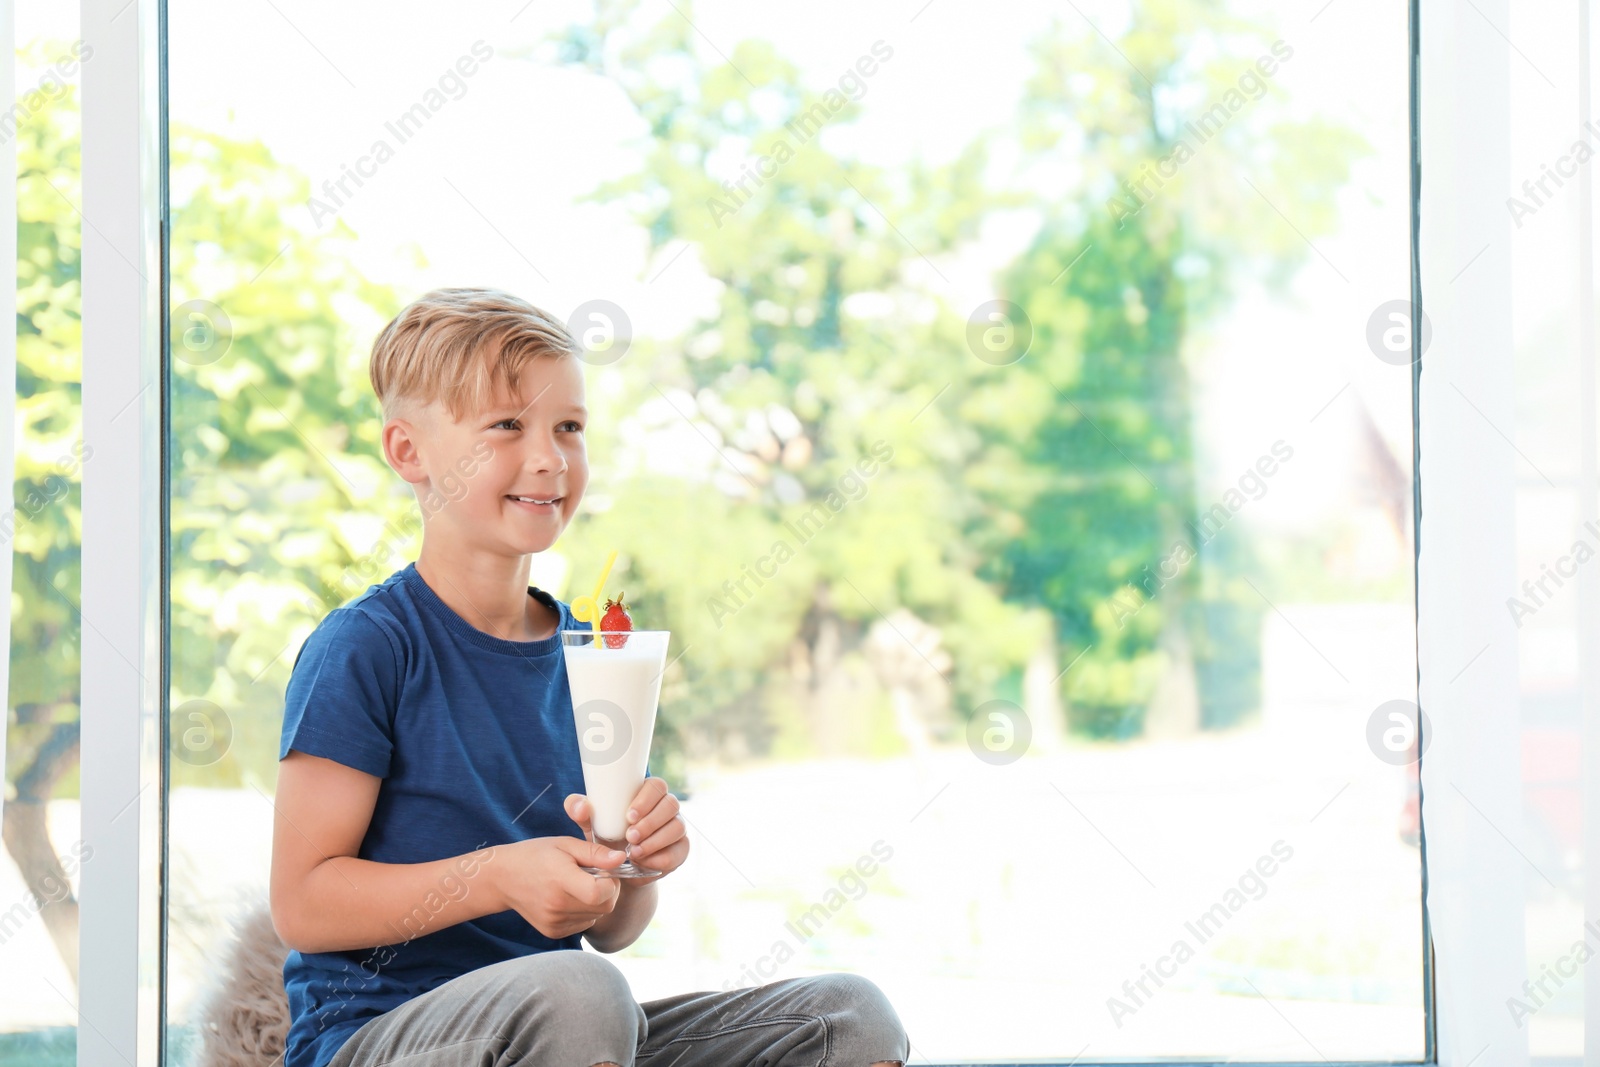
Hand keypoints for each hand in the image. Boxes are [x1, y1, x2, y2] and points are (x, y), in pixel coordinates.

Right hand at [487, 836, 625, 938]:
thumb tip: (621, 859)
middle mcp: (557, 906)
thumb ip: (595, 853)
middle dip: (607, 891)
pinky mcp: (553, 932)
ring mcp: (555, 923)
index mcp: (560, 880)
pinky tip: (569, 897)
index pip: (600, 892)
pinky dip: (585, 912)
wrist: (503, 877)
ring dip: (596, 901)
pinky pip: (584, 924)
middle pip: (604, 907)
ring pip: (596, 916)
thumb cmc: (536, 855)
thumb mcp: (566, 845)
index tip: (602, 869)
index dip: (610, 881)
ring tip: (577, 885)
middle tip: (593, 875)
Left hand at [565, 778, 688, 877]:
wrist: (619, 869)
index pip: (656, 786)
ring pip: (677, 827)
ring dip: (656, 840)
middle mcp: (666, 808)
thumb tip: (580, 805)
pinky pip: (681, 850)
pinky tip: (644, 862)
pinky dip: (662, 857)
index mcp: (647, 794)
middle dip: (650, 822)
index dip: (646, 799)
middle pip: (670, 805)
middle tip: (629, 837)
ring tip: (633, 852)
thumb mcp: (592, 825)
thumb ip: (580, 812)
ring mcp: (676, 828)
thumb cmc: (607, 837)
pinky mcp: (680, 849)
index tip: (629, 815)